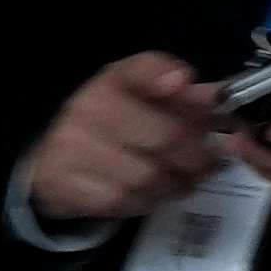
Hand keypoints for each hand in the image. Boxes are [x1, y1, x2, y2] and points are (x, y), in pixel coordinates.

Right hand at [16, 53, 226, 229]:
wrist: (55, 160)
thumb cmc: (116, 126)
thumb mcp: (148, 101)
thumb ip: (185, 99)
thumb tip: (215, 98)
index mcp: (115, 79)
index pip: (141, 68)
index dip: (163, 74)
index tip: (183, 82)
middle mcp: (88, 107)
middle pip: (163, 135)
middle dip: (198, 156)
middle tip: (212, 164)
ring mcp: (70, 146)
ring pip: (146, 176)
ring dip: (177, 184)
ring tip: (187, 181)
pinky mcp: (61, 184)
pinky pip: (122, 201)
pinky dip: (148, 201)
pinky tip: (154, 194)